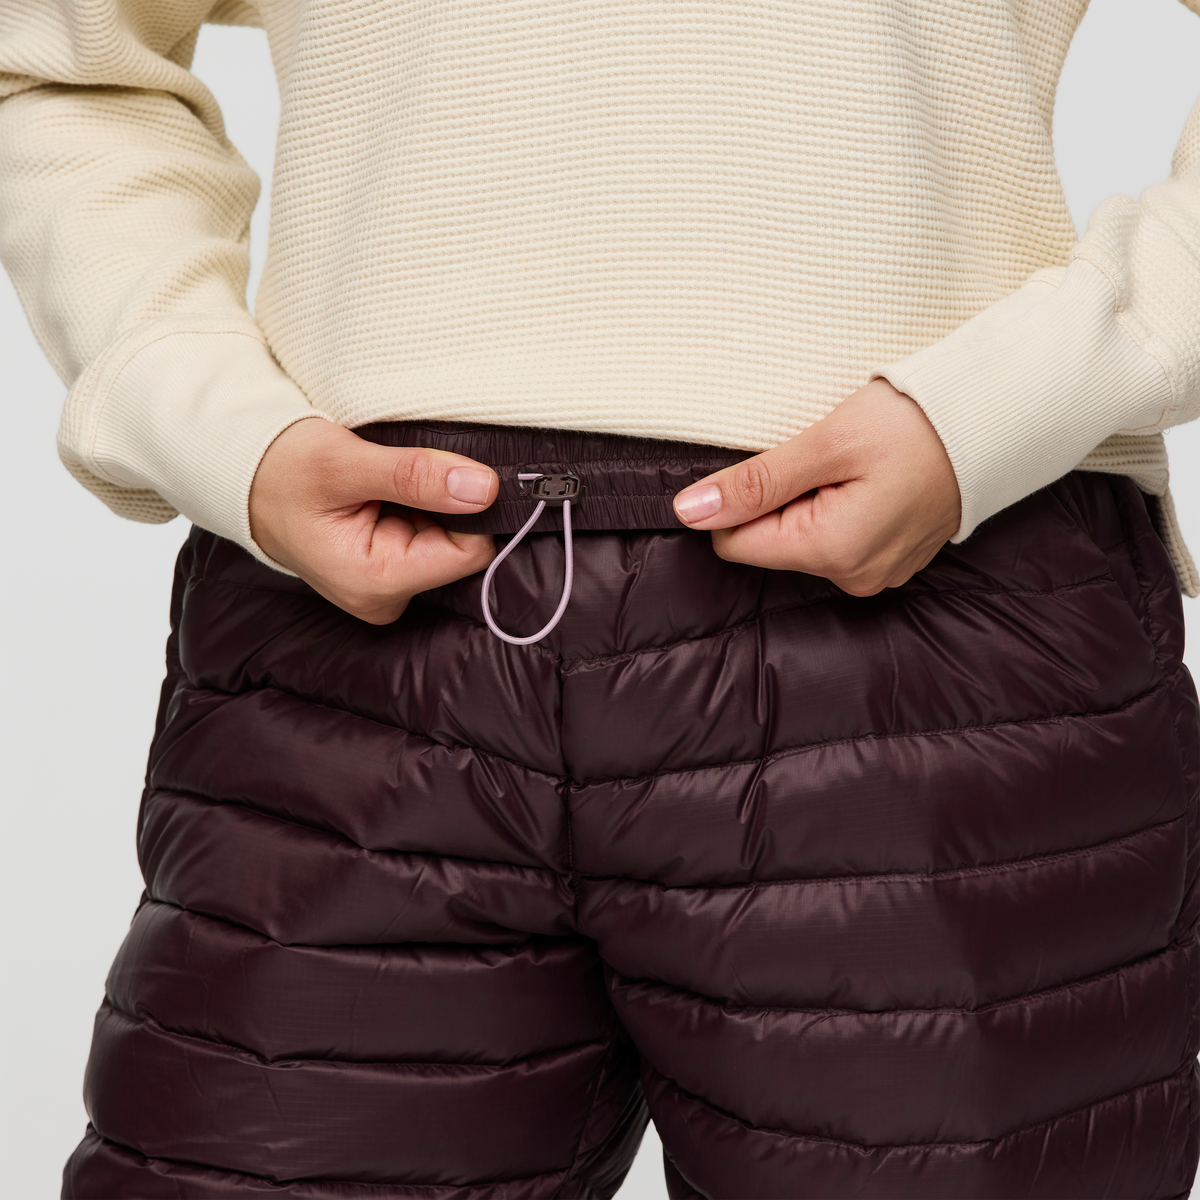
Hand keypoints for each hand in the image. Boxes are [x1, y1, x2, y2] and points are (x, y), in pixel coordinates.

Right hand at [249, 418, 497, 622]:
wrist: (244, 477)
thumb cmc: (281, 469)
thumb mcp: (344, 462)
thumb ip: (415, 476)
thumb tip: (484, 488)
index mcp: (377, 582)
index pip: (470, 552)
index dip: (472, 508)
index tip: (450, 468)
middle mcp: (386, 596)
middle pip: (461, 548)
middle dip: (447, 505)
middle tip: (401, 473)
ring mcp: (387, 587)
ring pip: (448, 539)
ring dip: (431, 503)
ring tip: (385, 482)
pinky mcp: (388, 570)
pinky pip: (429, 536)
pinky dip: (418, 507)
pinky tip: (386, 493)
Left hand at [672, 379, 960, 594]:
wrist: (996, 420)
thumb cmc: (916, 423)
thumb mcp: (826, 442)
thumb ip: (754, 482)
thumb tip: (687, 512)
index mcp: (832, 552)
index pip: (735, 543)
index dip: (741, 499)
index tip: (781, 463)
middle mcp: (853, 577)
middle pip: (770, 542)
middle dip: (780, 499)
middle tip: (827, 459)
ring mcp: (876, 573)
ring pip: (802, 539)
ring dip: (811, 500)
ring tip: (854, 467)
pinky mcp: (890, 560)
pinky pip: (837, 539)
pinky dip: (839, 507)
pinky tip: (870, 479)